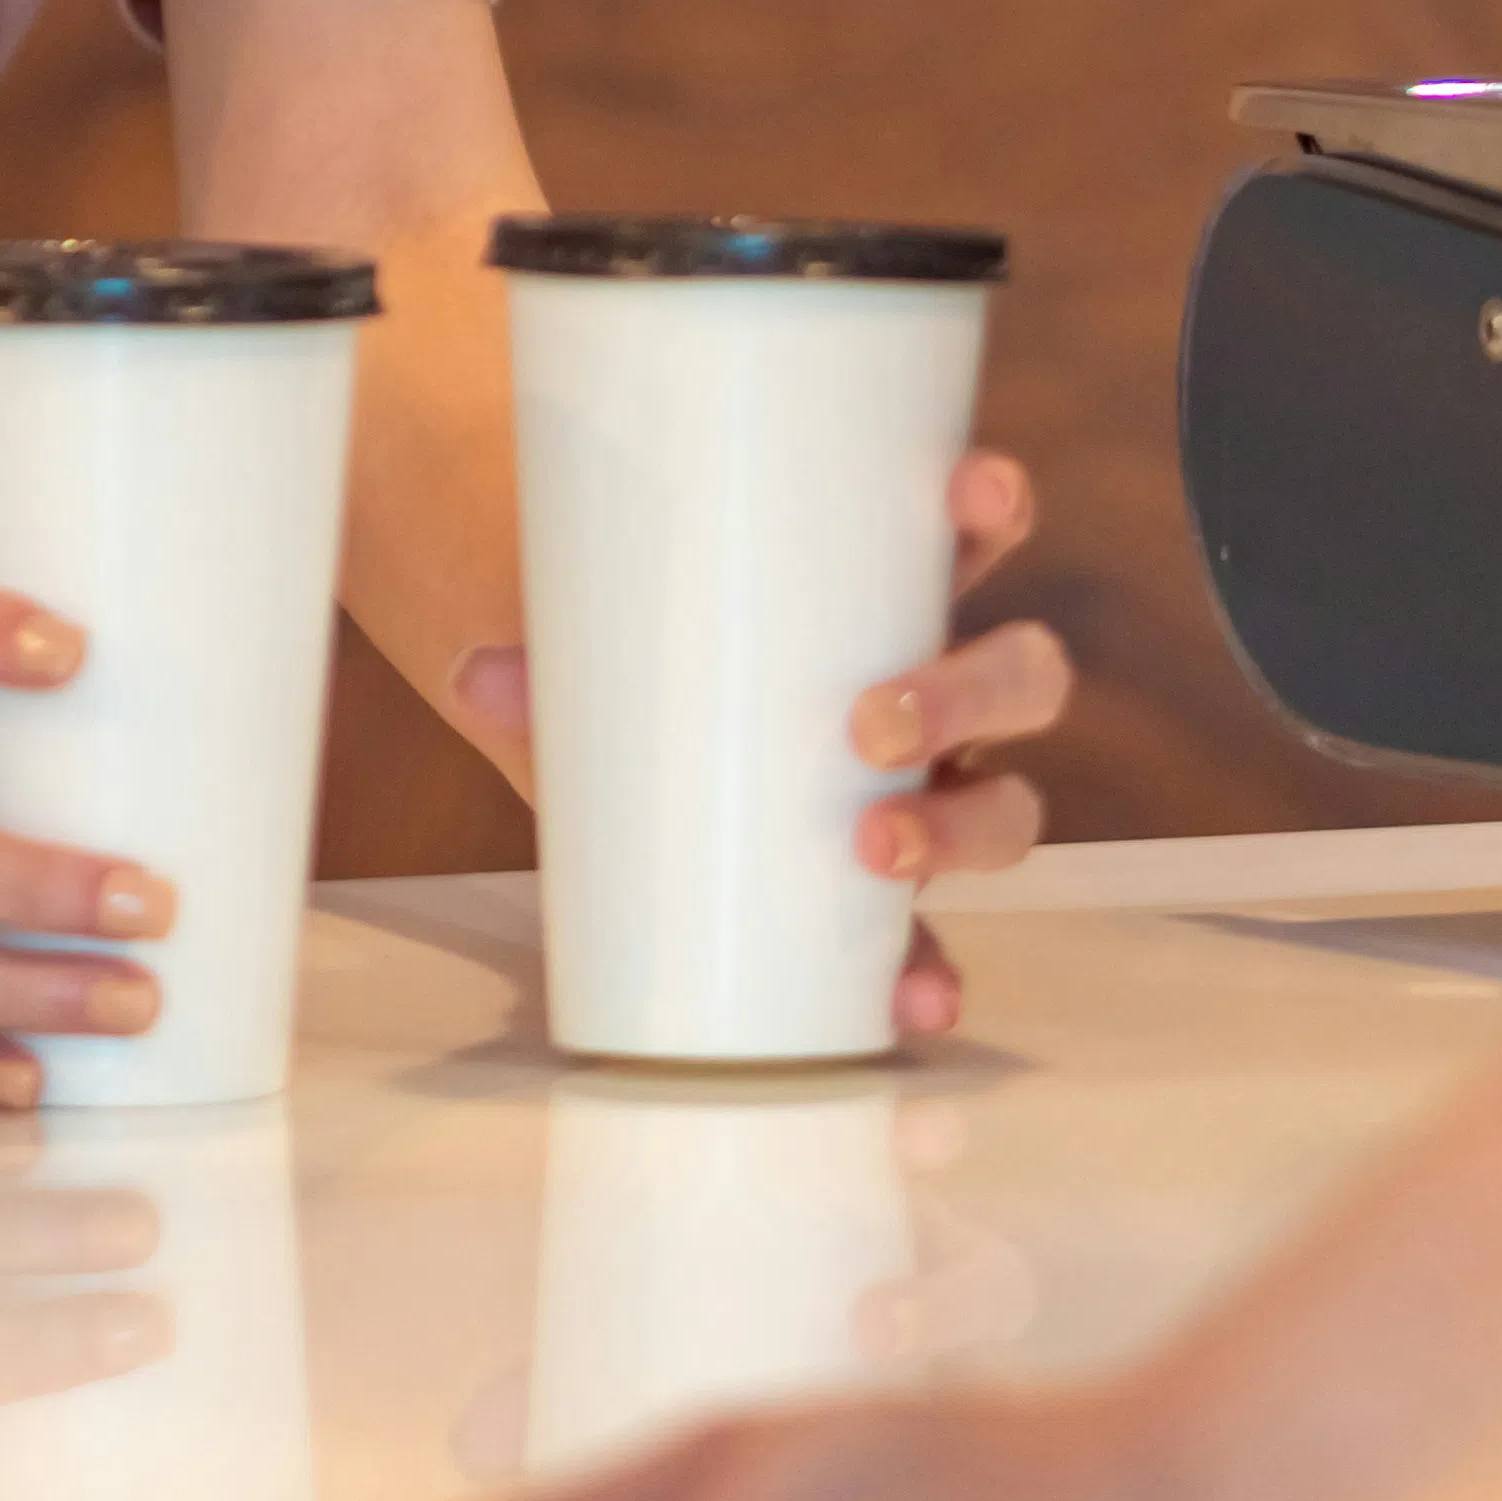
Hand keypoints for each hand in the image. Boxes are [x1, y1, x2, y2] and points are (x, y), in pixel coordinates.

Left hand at [459, 450, 1072, 1042]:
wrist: (620, 760)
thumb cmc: (645, 664)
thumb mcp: (604, 646)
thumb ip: (549, 666)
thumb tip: (479, 675)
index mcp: (888, 591)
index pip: (977, 528)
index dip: (994, 507)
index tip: (971, 497)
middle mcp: (932, 689)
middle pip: (1022, 675)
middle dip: (970, 692)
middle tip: (870, 722)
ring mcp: (924, 793)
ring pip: (1008, 803)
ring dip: (965, 827)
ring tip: (877, 849)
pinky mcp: (885, 894)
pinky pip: (940, 937)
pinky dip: (932, 973)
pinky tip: (917, 1004)